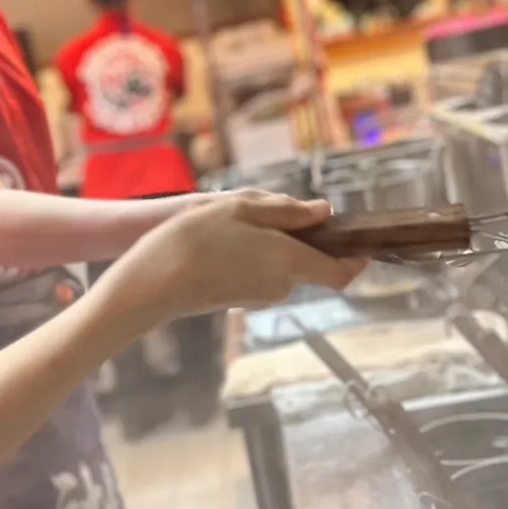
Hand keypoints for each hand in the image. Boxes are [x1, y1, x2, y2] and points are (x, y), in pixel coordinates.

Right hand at [104, 190, 363, 325]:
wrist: (150, 285)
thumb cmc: (193, 241)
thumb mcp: (240, 209)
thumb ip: (286, 212)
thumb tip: (323, 212)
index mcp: (290, 261)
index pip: (342, 272)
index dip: (356, 257)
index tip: (357, 238)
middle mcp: (282, 284)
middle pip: (307, 259)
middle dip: (296, 234)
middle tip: (260, 210)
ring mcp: (260, 295)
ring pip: (282, 264)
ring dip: (268, 242)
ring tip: (231, 222)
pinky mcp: (240, 299)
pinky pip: (260, 272)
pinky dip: (251, 254)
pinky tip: (219, 240)